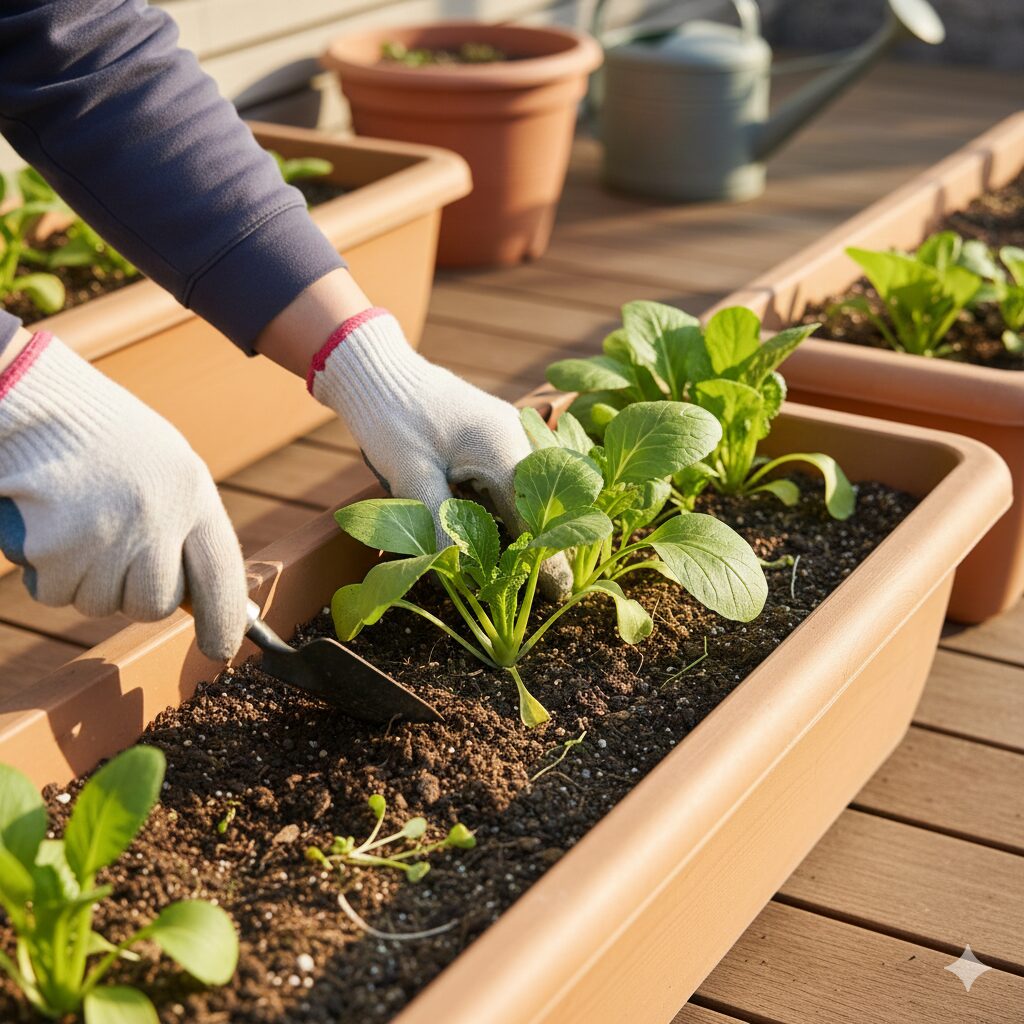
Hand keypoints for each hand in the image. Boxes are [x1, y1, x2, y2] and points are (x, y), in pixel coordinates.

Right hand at [0, 332, 247, 658]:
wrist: (36, 404)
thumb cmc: (103, 440)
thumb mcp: (165, 470)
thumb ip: (186, 527)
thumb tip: (205, 599)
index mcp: (192, 491)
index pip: (221, 572)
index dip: (223, 618)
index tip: (221, 649)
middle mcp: (159, 516)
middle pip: (155, 603)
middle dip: (133, 594)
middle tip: (114, 554)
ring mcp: (109, 533)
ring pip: (102, 604)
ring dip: (86, 582)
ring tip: (79, 528)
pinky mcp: (59, 546)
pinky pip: (57, 594)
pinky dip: (48, 575)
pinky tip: (49, 530)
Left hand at [308, 308, 571, 598]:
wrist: (379, 372)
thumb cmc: (391, 418)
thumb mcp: (411, 475)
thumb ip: (440, 522)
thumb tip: (461, 570)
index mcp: (503, 447)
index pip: (535, 514)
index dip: (547, 556)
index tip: (559, 592)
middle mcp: (517, 437)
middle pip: (541, 503)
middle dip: (542, 544)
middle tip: (544, 586)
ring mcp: (509, 433)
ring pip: (529, 491)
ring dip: (525, 525)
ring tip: (522, 566)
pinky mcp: (496, 435)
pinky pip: (514, 477)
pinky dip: (510, 506)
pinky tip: (498, 528)